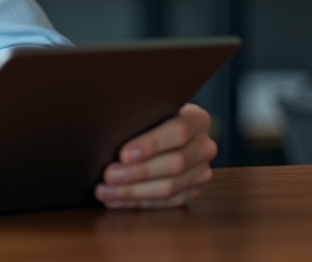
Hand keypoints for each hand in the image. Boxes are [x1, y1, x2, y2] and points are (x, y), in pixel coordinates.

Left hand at [95, 103, 215, 208]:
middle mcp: (204, 146)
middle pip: (175, 163)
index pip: (178, 131)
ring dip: (133, 192)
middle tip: (109, 175)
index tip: (124, 154)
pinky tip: (116, 200)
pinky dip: (138, 202)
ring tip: (106, 191)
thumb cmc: (150, 116)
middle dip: (137, 172)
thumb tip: (112, 131)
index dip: (151, 144)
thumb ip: (140, 118)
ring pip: (170, 187)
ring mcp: (201, 172)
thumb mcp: (149, 109)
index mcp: (197, 119)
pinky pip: (166, 203)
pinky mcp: (193, 191)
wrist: (165, 128)